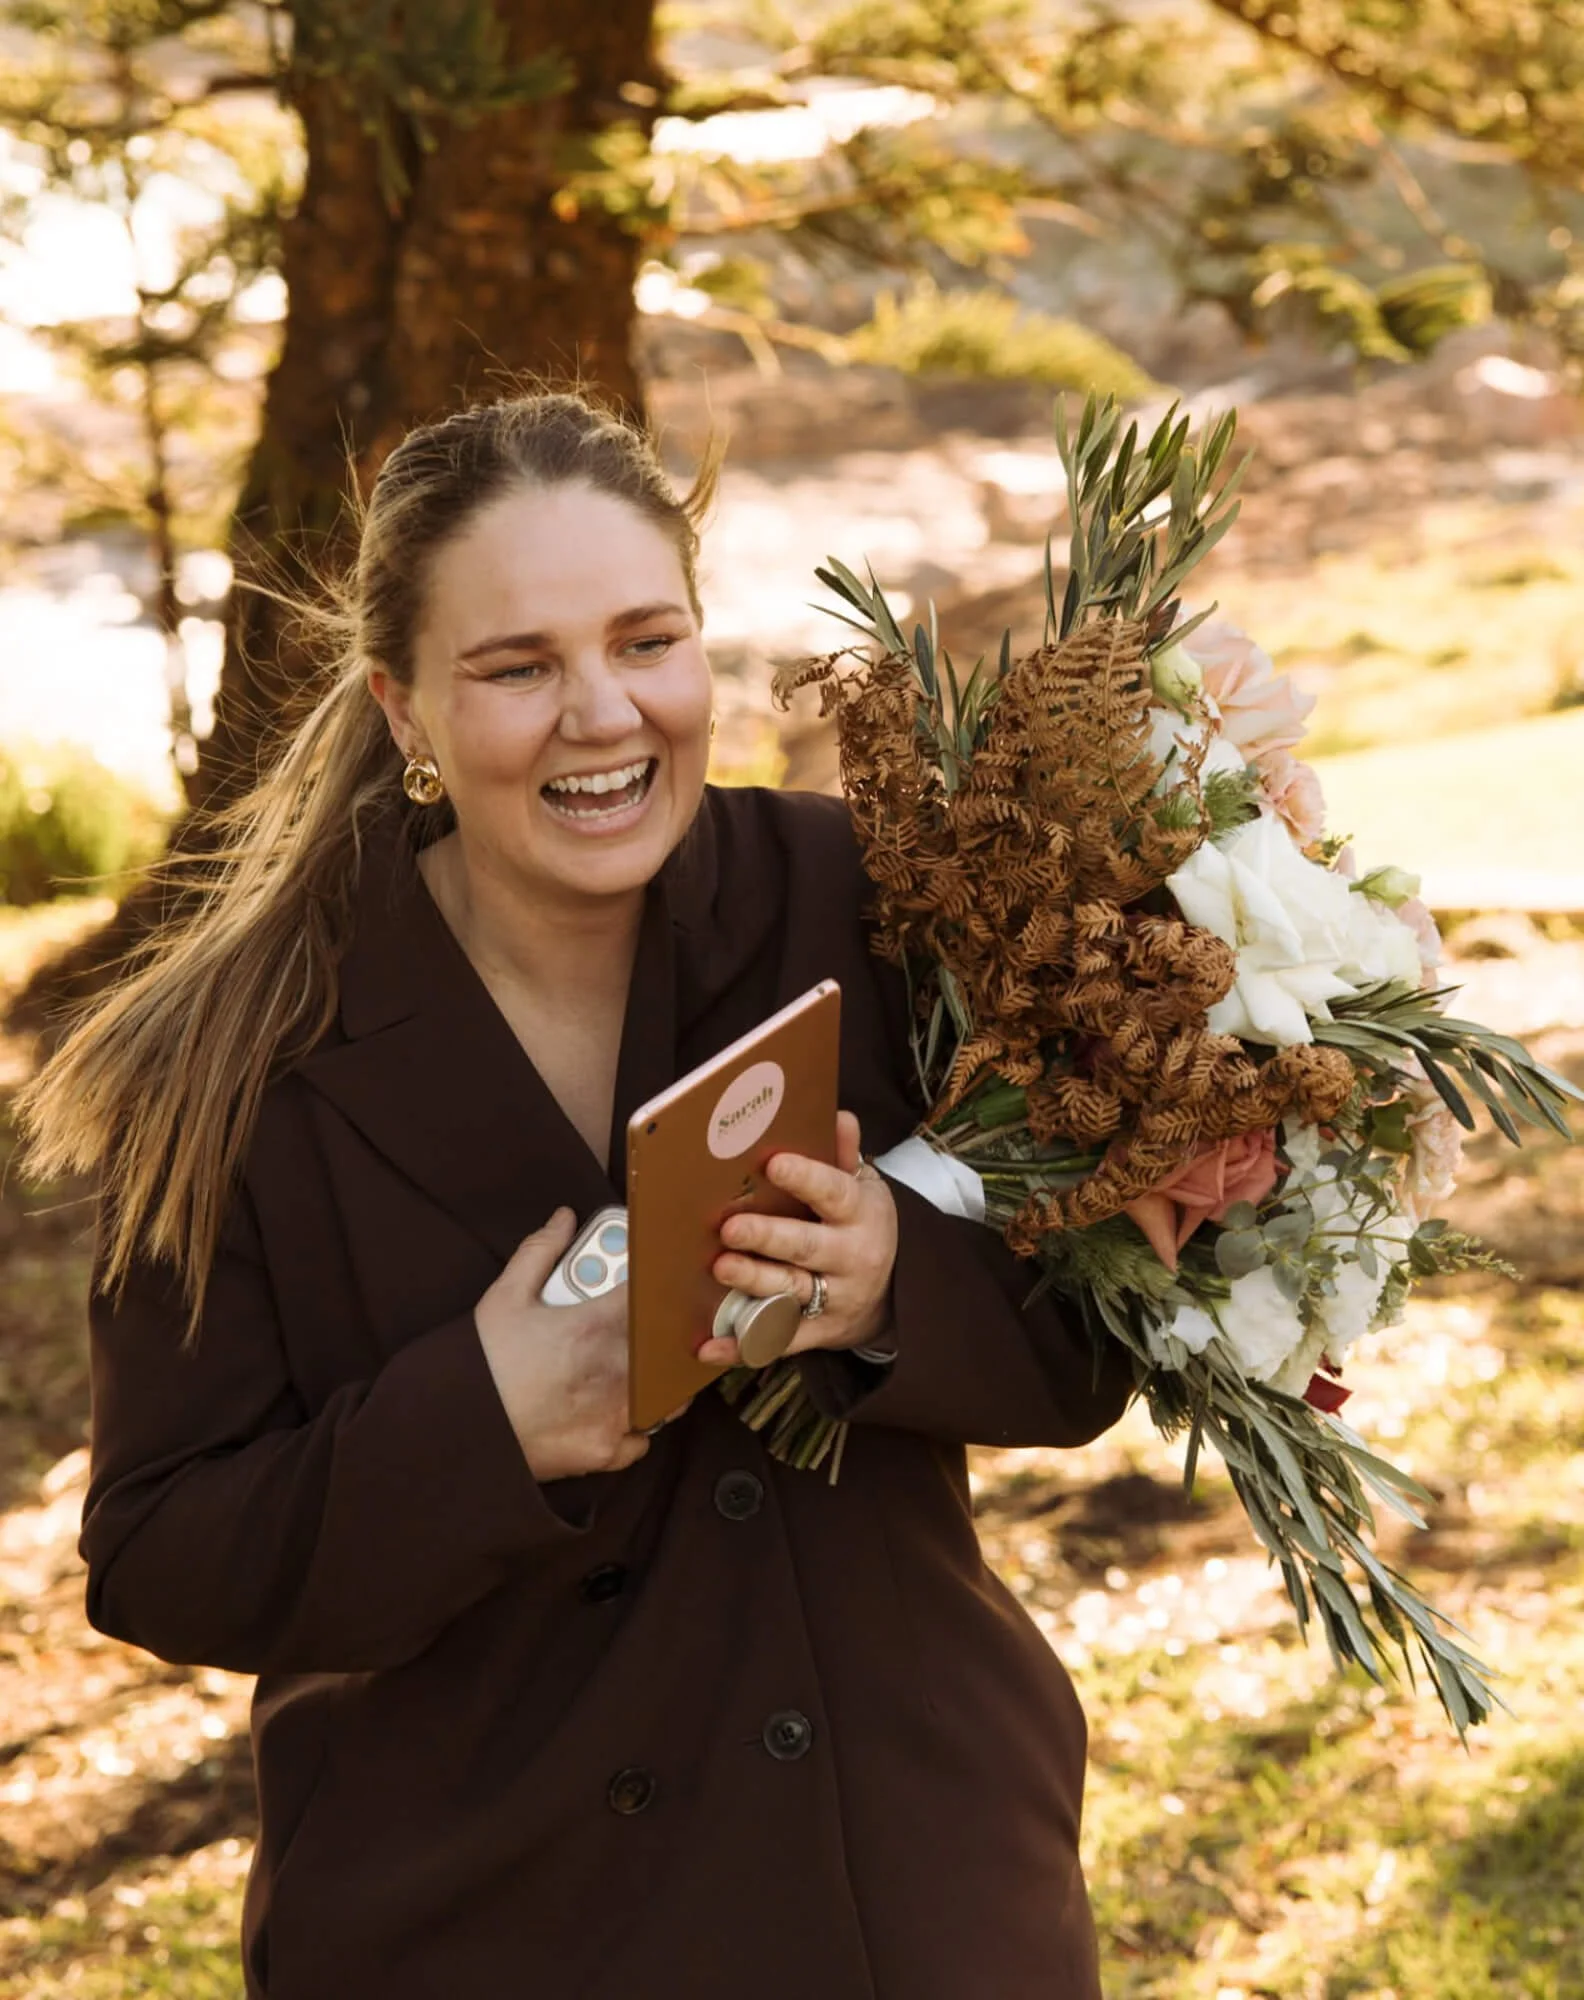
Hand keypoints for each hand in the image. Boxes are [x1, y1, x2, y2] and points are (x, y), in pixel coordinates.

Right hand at [474, 1208, 683, 1482]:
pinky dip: (637, 1425)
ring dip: (658, 1379)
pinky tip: (619, 1410)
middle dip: (662, 1335)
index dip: (659, 1288)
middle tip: (645, 1328)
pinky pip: (642, 1438)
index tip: (657, 1285)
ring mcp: (616, 1414)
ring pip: (665, 1393)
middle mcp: (618, 1370)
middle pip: (668, 1347)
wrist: (454, 1427)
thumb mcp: (504, 1296)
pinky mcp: (605, 1452)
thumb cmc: (481, 1361)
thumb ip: (540, 1251)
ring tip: (635, 1369)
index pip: (654, 1297)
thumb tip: (565, 1217)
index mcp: (597, 1325)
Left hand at [700, 1111, 897, 1363]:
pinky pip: (776, 1341)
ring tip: (720, 1267)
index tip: (773, 1164)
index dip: (806, 1179)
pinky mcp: (816, 1334)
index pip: (834, 1193)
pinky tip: (707, 1345)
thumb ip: (845, 1157)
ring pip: (789, 1292)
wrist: (893, 1294)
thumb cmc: (861, 1226)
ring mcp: (833, 1300)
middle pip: (806, 1248)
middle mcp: (850, 1258)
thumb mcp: (865, 1188)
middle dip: (768, 1237)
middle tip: (731, 1227)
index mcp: (861, 1214)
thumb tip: (839, 1116)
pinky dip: (741, 1345)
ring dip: (753, 1282)